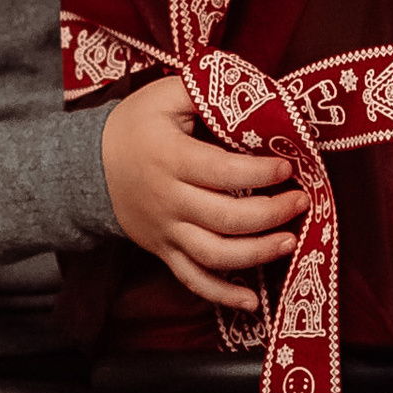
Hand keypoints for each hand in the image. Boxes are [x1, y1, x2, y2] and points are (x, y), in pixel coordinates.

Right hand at [99, 74, 306, 310]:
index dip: (259, 171)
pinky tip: (253, 302)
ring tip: (290, 241)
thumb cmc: (136, 126)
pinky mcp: (164, 251)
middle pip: (226, 218)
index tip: (288, 166)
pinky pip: (193, 280)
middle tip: (302, 201)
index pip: (222, 171)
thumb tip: (256, 92)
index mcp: (171, 158)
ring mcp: (166, 231)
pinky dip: (222, 296)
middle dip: (271, 213)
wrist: (90, 166)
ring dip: (257, 253)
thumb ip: (207, 89)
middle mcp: (169, 200)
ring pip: (215, 255)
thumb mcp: (165, 94)